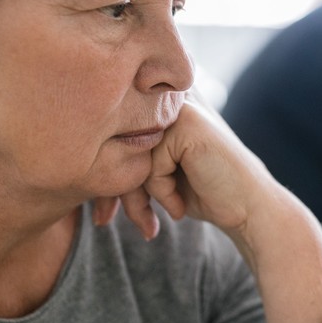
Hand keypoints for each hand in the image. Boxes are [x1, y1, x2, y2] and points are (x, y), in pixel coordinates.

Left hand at [96, 95, 321, 322]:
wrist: (249, 209)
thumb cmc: (202, 193)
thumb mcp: (155, 175)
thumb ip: (124, 159)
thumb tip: (72, 165)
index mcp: (159, 105)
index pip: (110, 135)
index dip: (103, 178)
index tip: (104, 216)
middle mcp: (168, 99)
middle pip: (115, 142)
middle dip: (115, 191)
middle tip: (124, 223)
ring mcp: (180, 107)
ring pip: (129, 154)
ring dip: (139, 196)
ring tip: (155, 219)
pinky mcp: (188, 124)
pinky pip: (150, 164)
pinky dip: (162, 192)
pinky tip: (181, 206)